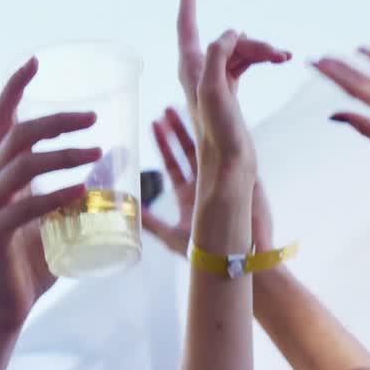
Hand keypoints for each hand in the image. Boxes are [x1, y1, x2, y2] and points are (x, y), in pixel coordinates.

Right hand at [0, 58, 102, 329]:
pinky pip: (24, 207)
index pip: (3, 118)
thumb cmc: (38, 257)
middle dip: (56, 121)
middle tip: (94, 118)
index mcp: (3, 171)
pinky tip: (80, 191)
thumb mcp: (65, 215)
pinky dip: (54, 196)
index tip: (37, 61)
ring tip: (97, 152)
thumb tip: (118, 159)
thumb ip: (85, 188)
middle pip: (18, 136)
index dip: (16, 87)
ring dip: (63, 155)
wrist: (10, 303)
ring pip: (23, 166)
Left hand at [143, 106, 273, 254]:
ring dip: (194, 128)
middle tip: (166, 108)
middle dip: (179, 129)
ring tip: (181, 107)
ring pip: (207, 148)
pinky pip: (230, 152)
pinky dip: (220, 136)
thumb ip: (150, 221)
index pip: (175, 164)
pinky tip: (212, 119)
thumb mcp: (171, 235)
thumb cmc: (208, 254)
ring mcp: (224, 180)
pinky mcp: (240, 179)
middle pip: (191, 150)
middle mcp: (207, 184)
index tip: (155, 123)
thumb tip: (129, 210)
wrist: (237, 261)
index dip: (164, 144)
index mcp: (190, 195)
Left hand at [175, 0, 290, 197]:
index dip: (187, 0)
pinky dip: (261, 58)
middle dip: (254, 42)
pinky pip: (245, 63)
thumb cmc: (218, 133)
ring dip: (263, 51)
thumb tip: (232, 32)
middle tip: (282, 56)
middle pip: (228, 41)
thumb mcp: (214, 90)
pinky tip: (278, 61)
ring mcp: (215, 81)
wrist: (230, 166)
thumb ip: (218, 55)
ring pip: (240, 52)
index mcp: (191, 69)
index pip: (187, 26)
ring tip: (286, 58)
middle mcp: (199, 72)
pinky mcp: (230, 92)